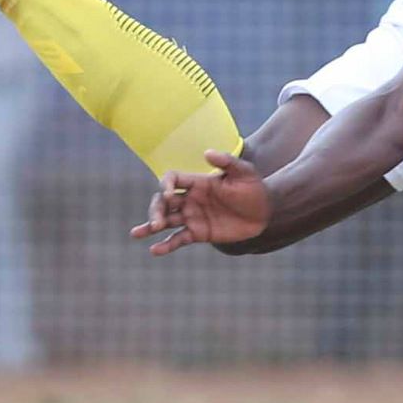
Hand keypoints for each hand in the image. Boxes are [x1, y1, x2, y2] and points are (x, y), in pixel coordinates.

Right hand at [129, 149, 268, 255]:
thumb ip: (227, 162)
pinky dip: (166, 245)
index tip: (169, 193)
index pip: (172, 179)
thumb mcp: (244, 172)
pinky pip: (178, 239)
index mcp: (198, 182)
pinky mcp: (199, 233)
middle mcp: (191, 199)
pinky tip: (154, 250)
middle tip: (157, 222)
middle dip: (156, 210)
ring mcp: (193, 216)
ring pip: (166, 220)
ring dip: (151, 225)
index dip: (166, 184)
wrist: (266, 212)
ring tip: (137, 233)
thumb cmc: (255, 188)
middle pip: (163, 201)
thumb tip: (206, 152)